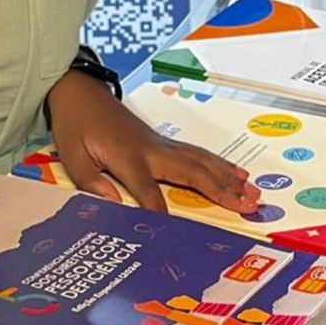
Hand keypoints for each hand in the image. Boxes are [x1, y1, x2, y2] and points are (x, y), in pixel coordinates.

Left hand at [47, 72, 259, 214]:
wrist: (80, 91)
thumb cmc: (75, 124)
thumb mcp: (72, 155)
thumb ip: (91, 182)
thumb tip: (113, 204)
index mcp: (127, 155)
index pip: (147, 189)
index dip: (159, 210)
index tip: (174, 232)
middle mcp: (151, 149)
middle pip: (192, 171)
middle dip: (221, 190)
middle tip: (248, 205)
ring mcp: (160, 144)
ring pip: (201, 161)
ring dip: (228, 178)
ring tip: (253, 193)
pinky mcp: (163, 142)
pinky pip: (196, 155)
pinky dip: (219, 165)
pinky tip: (235, 172)